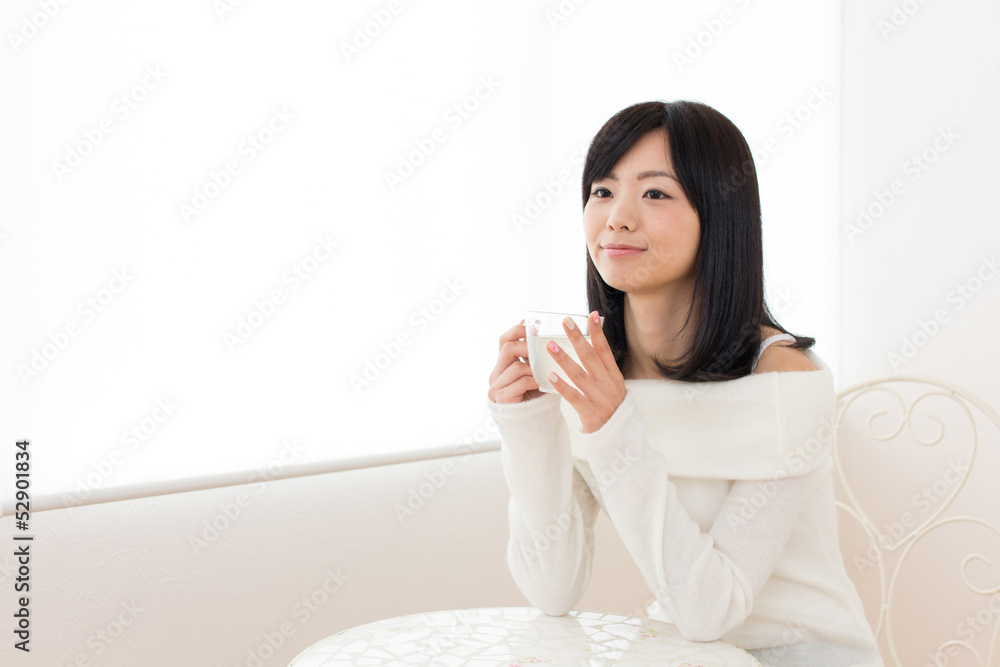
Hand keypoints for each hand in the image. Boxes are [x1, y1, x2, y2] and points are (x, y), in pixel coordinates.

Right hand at [487, 319, 544, 403]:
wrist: (532, 422)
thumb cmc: (534, 396)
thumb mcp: (533, 373)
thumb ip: (531, 358)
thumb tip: (540, 334)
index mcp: (502, 365)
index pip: (504, 341)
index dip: (516, 331)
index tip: (533, 326)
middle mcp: (495, 374)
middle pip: (507, 349)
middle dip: (527, 346)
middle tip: (541, 347)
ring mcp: (496, 387)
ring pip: (515, 367)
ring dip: (534, 368)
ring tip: (545, 372)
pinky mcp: (501, 398)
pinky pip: (520, 383)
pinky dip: (534, 381)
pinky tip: (542, 384)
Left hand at [545, 311, 625, 432]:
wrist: (617, 437)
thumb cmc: (609, 406)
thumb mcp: (611, 384)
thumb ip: (601, 366)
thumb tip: (590, 340)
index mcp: (613, 375)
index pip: (605, 350)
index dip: (598, 332)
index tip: (591, 315)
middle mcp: (608, 384)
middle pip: (590, 357)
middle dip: (578, 338)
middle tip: (565, 322)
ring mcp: (599, 398)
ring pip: (579, 375)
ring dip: (564, 358)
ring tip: (550, 345)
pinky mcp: (590, 412)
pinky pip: (574, 397)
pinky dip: (562, 386)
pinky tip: (550, 376)